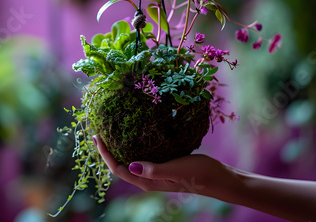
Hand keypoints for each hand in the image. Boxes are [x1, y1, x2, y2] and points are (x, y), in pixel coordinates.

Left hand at [93, 135, 235, 196]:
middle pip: (119, 166)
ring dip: (118, 149)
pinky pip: (141, 157)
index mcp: (147, 181)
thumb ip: (153, 169)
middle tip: (99, 133)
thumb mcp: (176, 169)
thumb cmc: (199, 174)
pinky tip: (135, 136)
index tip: (97, 137)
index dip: (105, 154)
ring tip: (111, 133)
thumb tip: (129, 165)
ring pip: (129, 161)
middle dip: (107, 151)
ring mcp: (155, 173)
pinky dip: (133, 147)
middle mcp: (148, 179)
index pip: (117, 169)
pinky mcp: (162, 166)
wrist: (219, 178)